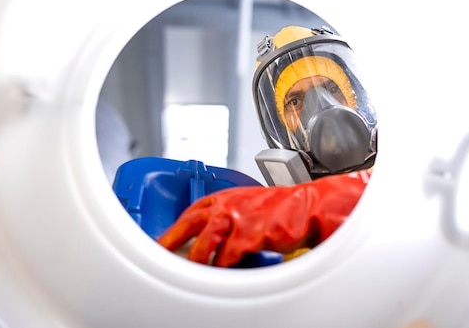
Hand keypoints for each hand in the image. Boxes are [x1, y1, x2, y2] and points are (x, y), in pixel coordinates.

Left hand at [157, 169, 370, 266]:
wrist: (308, 206)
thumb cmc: (283, 207)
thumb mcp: (251, 202)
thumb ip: (231, 213)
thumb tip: (215, 232)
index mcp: (227, 196)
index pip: (193, 210)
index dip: (176, 226)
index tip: (165, 238)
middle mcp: (228, 206)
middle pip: (190, 224)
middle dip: (171, 240)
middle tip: (160, 253)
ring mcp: (238, 220)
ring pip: (205, 244)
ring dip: (197, 260)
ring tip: (192, 272)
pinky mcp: (250, 236)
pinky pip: (228, 258)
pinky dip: (223, 267)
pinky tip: (223, 273)